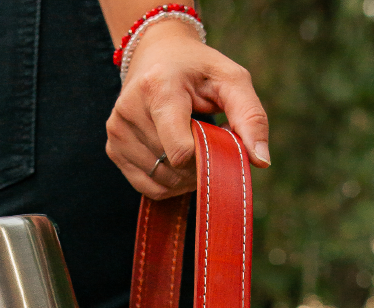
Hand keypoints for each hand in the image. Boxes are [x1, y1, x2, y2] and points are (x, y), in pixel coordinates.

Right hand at [105, 20, 269, 199]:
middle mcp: (129, 110)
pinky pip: (147, 187)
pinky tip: (174, 158)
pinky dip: (167, 182)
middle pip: (173, 169)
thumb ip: (252, 118)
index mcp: (157, 89)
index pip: (181, 152)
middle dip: (197, 165)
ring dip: (183, 177)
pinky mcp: (112, 148)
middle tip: (203, 139)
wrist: (156, 53)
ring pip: (160, 182)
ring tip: (188, 145)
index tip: (214, 140)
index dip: (205, 158)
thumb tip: (261, 161)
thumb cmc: (198, 69)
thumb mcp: (232, 80)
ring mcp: (117, 132)